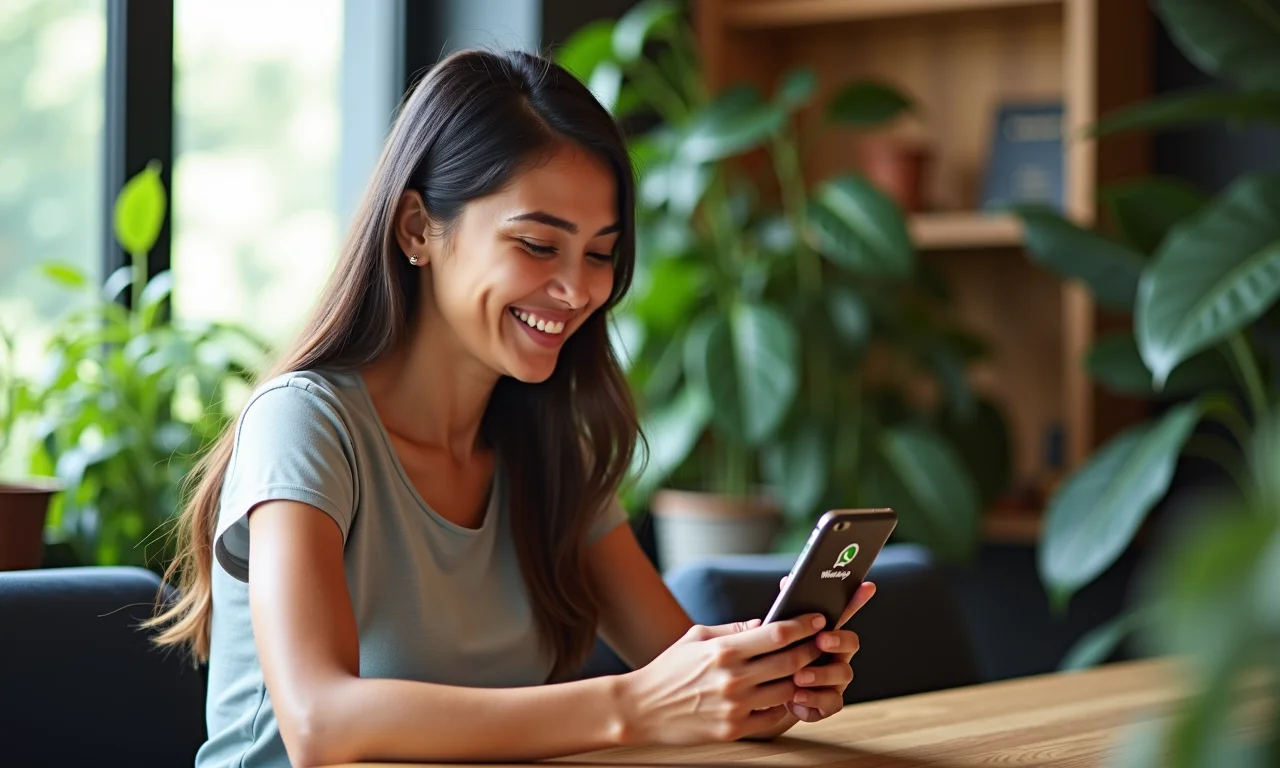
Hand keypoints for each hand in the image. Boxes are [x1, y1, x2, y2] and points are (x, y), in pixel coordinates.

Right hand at [618, 613, 827, 744]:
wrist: (642, 708)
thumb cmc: (668, 669)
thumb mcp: (696, 636)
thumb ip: (734, 630)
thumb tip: (765, 624)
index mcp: (724, 650)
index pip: (777, 634)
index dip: (804, 625)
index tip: (817, 619)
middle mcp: (734, 678)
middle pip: (791, 662)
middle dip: (813, 649)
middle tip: (821, 643)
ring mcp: (736, 707)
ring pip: (787, 690)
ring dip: (802, 678)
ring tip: (806, 669)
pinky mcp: (734, 729)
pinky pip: (773, 716)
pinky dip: (783, 704)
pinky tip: (783, 694)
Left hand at [779, 576, 875, 723]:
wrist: (765, 695)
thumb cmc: (774, 658)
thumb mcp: (775, 634)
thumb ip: (785, 611)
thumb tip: (787, 582)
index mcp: (826, 633)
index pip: (844, 613)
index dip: (857, 600)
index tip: (867, 586)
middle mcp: (837, 655)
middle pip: (852, 643)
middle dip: (839, 640)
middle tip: (821, 640)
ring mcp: (835, 680)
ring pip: (842, 674)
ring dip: (821, 674)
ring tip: (798, 677)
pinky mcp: (827, 703)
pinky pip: (829, 703)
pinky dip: (812, 700)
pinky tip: (796, 697)